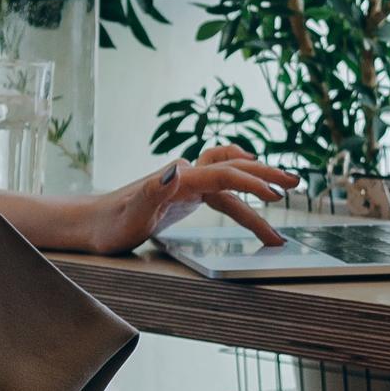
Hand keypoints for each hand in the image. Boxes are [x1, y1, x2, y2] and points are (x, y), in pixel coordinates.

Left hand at [84, 144, 300, 253]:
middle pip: (234, 167)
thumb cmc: (111, 224)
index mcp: (181, 179)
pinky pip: (222, 189)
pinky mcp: (187, 194)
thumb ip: (152, 192)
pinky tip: (252, 203)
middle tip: (296, 184)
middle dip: (266, 174)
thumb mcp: (131, 214)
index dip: (252, 183)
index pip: (225, 175)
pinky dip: (242, 194)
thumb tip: (176, 168)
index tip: (276, 196)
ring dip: (257, 180)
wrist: (93, 223)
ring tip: (283, 191)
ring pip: (231, 175)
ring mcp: (188, 183)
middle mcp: (187, 175)